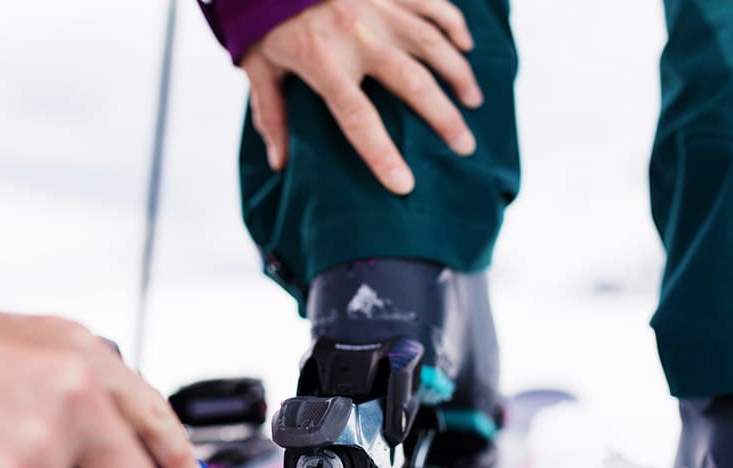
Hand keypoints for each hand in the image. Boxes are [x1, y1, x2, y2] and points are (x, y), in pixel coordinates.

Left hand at [240, 0, 481, 194]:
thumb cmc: (263, 19)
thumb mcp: (257, 66)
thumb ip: (271, 114)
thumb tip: (280, 164)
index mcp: (322, 61)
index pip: (358, 118)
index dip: (381, 154)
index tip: (404, 184)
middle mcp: (356, 35)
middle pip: (412, 83)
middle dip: (444, 118)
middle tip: (465, 146)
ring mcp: (378, 8)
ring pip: (432, 44)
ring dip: (458, 74)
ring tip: (474, 102)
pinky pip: (432, 4)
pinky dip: (454, 24)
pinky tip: (467, 47)